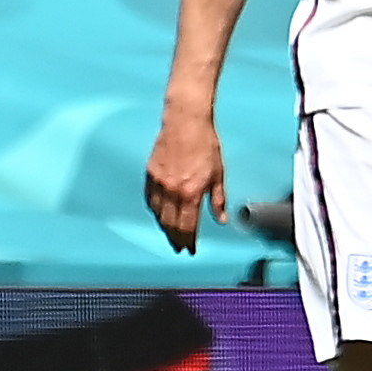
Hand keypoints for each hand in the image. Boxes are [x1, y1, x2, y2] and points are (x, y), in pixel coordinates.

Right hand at [144, 107, 227, 253]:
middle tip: (179, 247)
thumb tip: (221, 219)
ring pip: (158, 214)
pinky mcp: (150, 173)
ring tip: (170, 234)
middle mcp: (172, 191)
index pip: (187, 226)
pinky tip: (158, 214)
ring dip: (164, 227)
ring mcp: (159, 182)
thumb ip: (218, 200)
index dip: (189, 241)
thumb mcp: (218, 174)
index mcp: (191, 192)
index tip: (190, 249)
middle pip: (171, 224)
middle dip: (175, 238)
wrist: (186, 122)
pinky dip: (154, 210)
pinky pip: (149, 199)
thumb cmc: (205, 143)